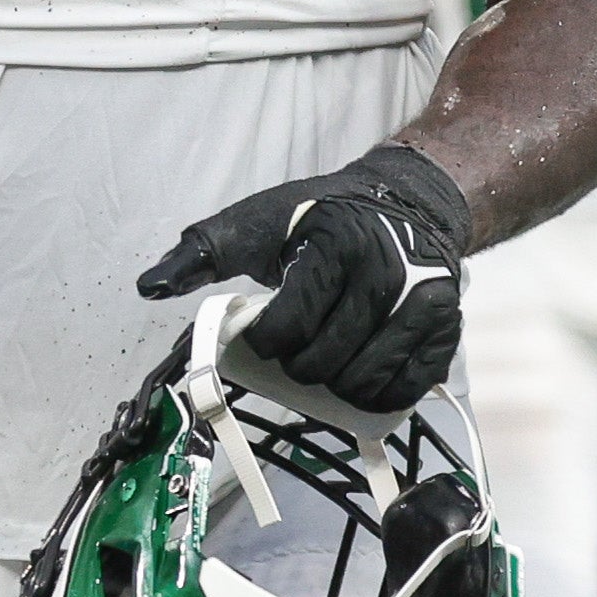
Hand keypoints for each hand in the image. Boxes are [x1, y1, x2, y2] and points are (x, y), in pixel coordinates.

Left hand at [136, 140, 471, 412]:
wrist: (406, 202)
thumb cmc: (318, 217)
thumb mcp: (255, 221)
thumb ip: (201, 253)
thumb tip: (149, 285)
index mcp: (336, 245)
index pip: (287, 328)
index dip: (266, 343)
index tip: (265, 331)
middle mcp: (387, 274)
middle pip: (322, 363)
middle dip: (297, 367)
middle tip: (296, 349)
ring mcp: (423, 304)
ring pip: (362, 383)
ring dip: (334, 387)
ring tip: (324, 362)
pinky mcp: (447, 329)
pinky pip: (405, 389)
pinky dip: (376, 395)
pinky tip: (359, 375)